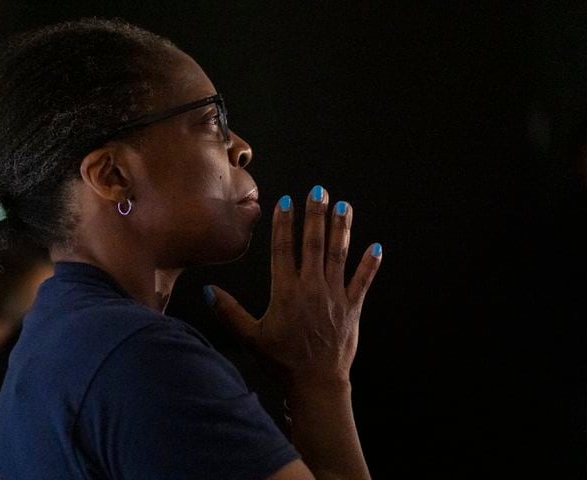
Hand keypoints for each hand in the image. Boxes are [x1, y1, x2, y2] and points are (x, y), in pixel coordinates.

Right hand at [205, 185, 381, 387]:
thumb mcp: (251, 337)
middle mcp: (311, 288)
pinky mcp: (352, 308)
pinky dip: (370, 265)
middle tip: (319, 191)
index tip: (288, 203)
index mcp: (286, 292)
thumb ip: (230, 312)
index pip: (284, 250)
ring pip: (339, 256)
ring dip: (342, 230)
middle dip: (316, 216)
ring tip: (344, 207)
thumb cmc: (281, 361)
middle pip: (314, 244)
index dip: (285, 224)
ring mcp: (334, 297)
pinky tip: (377, 247)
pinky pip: (363, 282)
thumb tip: (209, 291)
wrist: (315, 383)